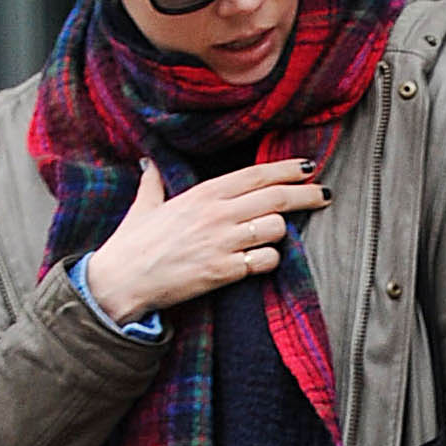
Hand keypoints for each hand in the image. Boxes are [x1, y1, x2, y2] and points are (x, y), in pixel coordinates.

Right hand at [83, 157, 327, 323]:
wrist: (121, 281)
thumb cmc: (132, 244)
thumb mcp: (144, 207)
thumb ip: (153, 184)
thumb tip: (148, 164)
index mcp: (203, 194)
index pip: (255, 175)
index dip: (285, 169)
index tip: (307, 166)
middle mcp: (217, 214)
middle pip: (276, 198)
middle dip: (306, 194)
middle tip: (324, 194)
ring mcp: (222, 243)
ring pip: (276, 229)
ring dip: (279, 233)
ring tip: (270, 237)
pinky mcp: (224, 272)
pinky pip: (264, 261)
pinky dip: (268, 261)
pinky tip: (259, 261)